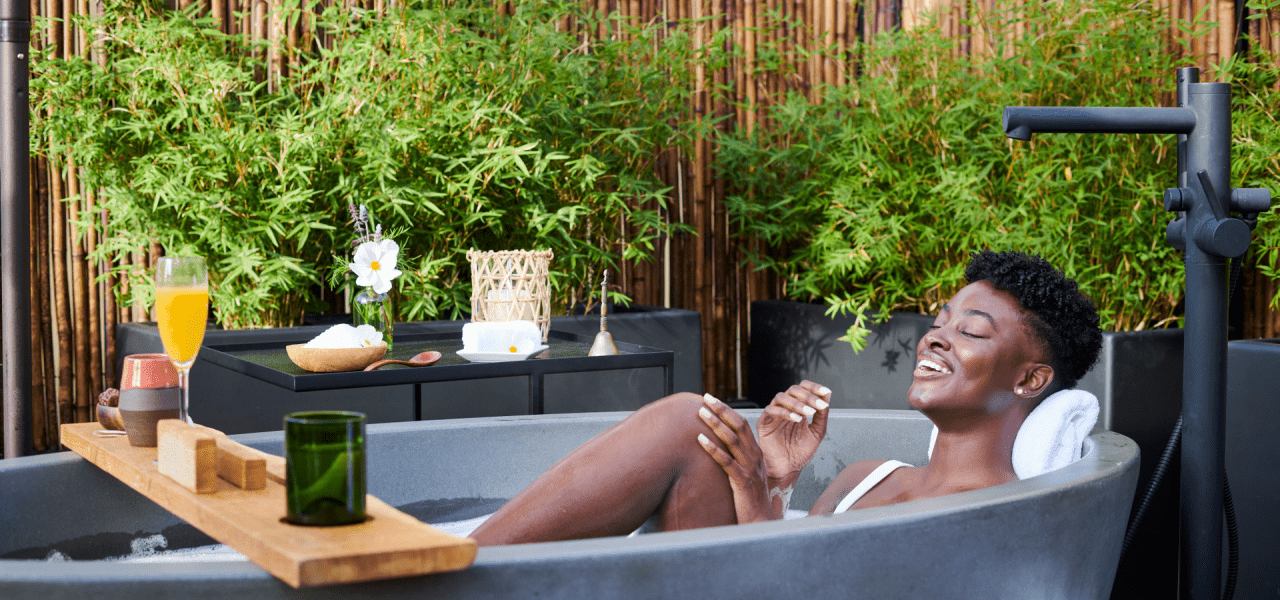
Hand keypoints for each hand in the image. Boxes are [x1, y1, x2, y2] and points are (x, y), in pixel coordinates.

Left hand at [696, 394, 774, 522]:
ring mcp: (749, 468)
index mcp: (756, 453)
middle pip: (738, 426)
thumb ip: (736, 459)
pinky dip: (712, 448)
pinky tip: (700, 440)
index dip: (727, 410)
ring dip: (715, 424)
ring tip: (701, 413)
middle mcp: (755, 457)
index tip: (712, 400)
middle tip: (706, 398)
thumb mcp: (745, 474)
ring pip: (732, 440)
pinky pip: (726, 461)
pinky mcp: (742, 482)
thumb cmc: (750, 499)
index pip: (742, 424)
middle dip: (721, 410)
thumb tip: (719, 446)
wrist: (761, 522)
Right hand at [757, 381, 829, 485]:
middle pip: (793, 389)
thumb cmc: (800, 452)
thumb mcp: (817, 432)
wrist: (788, 469)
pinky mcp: (764, 422)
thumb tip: (827, 395)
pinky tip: (796, 419)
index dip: (814, 388)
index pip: (803, 388)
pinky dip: (784, 412)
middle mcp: (785, 408)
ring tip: (808, 413)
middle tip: (817, 405)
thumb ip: (822, 415)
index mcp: (797, 407)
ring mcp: (774, 414)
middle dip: (807, 396)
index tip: (825, 392)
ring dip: (797, 403)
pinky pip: (771, 410)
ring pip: (781, 397)